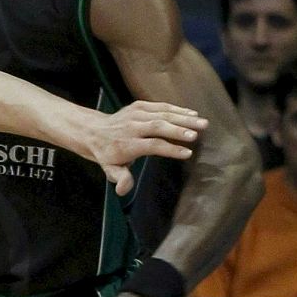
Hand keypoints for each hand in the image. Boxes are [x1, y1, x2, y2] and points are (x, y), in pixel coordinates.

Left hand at [82, 102, 203, 195]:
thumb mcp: (110, 169)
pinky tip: (192, 114)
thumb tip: (123, 190)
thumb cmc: (107, 154)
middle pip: (158, 126)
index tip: (187, 153)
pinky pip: (160, 106)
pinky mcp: (139, 105)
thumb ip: (120, 178)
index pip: (151, 145)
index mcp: (126, 144)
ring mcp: (136, 113)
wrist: (93, 131)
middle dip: (179, 130)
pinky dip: (177, 109)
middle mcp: (132, 127)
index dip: (170, 149)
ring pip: (162, 114)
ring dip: (183, 118)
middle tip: (198, 134)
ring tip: (202, 123)